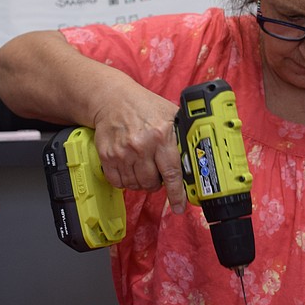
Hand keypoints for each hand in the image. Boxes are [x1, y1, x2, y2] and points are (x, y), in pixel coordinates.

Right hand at [92, 88, 186, 212]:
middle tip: (156, 172)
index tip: (179, 206)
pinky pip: (118, 182)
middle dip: (157, 183)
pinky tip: (129, 169)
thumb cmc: (144, 106)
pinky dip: (125, 181)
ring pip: (135, 185)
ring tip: (143, 167)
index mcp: (161, 136)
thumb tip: (197, 158)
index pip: (172, 173)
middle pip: (152, 183)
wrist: (113, 98)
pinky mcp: (107, 156)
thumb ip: (182, 136)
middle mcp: (141, 146)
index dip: (176, 193)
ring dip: (141, 182)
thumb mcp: (170, 115)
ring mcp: (123, 152)